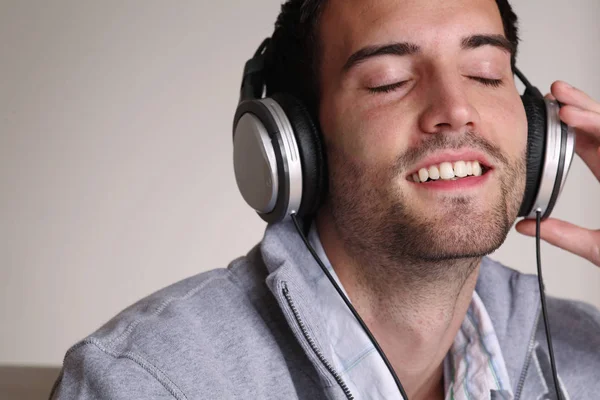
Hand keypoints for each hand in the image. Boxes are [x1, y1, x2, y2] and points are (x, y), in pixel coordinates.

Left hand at [515, 81, 599, 265]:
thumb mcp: (597, 247)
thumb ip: (562, 235)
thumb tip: (521, 226)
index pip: (589, 144)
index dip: (570, 127)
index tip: (547, 115)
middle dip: (578, 107)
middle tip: (552, 92)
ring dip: (588, 113)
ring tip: (560, 104)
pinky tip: (579, 120)